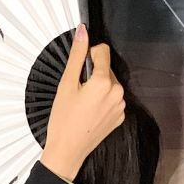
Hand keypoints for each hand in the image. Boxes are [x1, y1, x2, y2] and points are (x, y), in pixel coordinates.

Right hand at [40, 24, 125, 181]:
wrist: (67, 151)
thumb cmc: (64, 121)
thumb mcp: (66, 84)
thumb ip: (77, 55)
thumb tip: (82, 31)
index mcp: (105, 82)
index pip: (103, 51)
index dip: (89, 55)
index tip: (79, 68)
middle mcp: (117, 93)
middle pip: (107, 68)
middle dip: (93, 74)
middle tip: (78, 91)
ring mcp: (120, 107)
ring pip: (110, 84)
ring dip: (98, 87)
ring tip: (83, 103)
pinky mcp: (119, 117)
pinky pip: (112, 99)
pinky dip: (102, 101)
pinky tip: (90, 112)